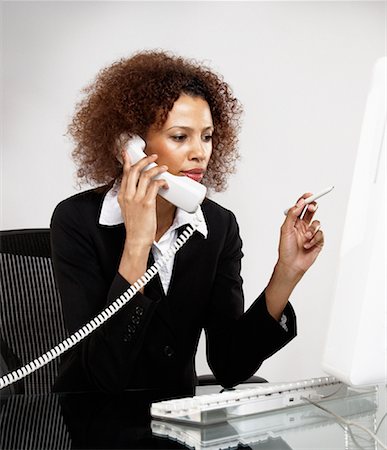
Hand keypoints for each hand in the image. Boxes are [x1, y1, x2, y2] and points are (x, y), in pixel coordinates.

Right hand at [117, 150, 167, 284]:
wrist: (137, 239)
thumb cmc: (136, 226)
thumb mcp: (128, 209)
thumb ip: (132, 197)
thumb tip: (144, 188)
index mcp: (122, 196)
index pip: (124, 174)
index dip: (127, 161)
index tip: (128, 153)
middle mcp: (128, 195)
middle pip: (134, 171)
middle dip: (144, 161)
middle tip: (153, 157)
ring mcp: (136, 199)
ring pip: (145, 176)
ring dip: (156, 169)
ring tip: (163, 168)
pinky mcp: (147, 204)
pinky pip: (154, 186)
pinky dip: (161, 181)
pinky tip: (165, 182)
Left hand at [277, 193, 323, 280]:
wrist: (292, 265)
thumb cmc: (286, 248)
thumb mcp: (286, 229)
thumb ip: (292, 215)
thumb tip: (300, 203)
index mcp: (294, 222)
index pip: (300, 207)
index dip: (305, 200)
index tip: (309, 195)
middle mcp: (303, 226)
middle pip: (311, 211)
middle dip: (313, 207)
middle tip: (312, 207)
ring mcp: (311, 233)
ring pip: (317, 223)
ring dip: (312, 230)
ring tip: (305, 238)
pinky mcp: (318, 241)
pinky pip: (321, 234)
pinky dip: (314, 239)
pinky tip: (308, 245)